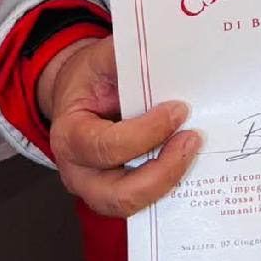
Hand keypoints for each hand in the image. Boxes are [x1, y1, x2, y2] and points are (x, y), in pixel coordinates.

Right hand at [39, 35, 201, 216]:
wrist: (81, 95)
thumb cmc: (90, 78)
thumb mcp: (103, 58)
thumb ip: (127, 58)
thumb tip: (163, 55)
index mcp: (69, 135)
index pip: (106, 146)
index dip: (146, 133)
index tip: (178, 110)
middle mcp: (77, 172)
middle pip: (118, 194)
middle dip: (162, 171)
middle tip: (192, 139)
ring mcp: (96, 189)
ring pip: (133, 205)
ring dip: (168, 180)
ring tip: (191, 148)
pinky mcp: (117, 194)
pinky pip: (144, 201)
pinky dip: (168, 184)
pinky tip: (188, 159)